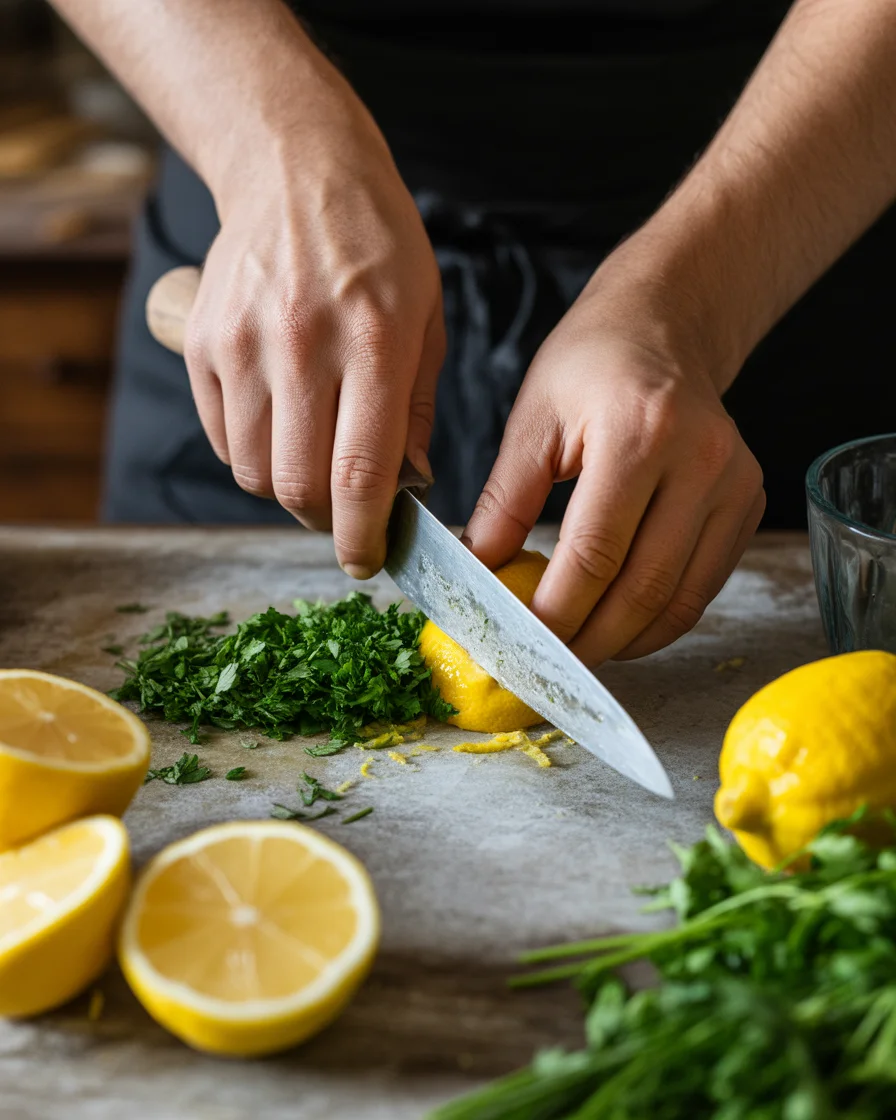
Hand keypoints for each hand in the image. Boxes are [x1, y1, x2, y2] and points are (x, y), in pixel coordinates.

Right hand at [183, 62, 443, 576]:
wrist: (295, 171)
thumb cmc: (377, 246)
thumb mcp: (427, 318)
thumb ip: (418, 409)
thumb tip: (410, 487)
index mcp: (373, 341)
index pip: (361, 471)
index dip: (365, 534)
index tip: (369, 561)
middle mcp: (302, 344)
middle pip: (298, 486)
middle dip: (326, 524)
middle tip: (345, 520)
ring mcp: (241, 344)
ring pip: (255, 473)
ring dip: (288, 493)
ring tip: (316, 467)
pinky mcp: (202, 344)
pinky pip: (224, 439)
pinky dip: (254, 455)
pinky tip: (283, 427)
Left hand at [461, 259, 764, 664]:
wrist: (663, 327)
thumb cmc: (590, 364)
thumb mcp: (532, 419)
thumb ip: (505, 499)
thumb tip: (478, 573)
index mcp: (639, 432)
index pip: (593, 552)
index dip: (554, 612)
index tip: (517, 645)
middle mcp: (701, 460)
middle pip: (642, 587)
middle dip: (589, 642)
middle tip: (545, 669)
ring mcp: (734, 484)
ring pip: (680, 599)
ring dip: (626, 642)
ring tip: (578, 657)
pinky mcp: (746, 504)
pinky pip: (703, 587)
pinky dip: (660, 621)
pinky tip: (621, 629)